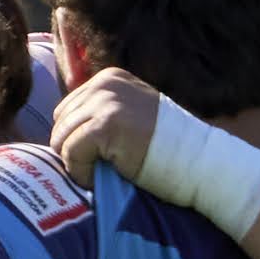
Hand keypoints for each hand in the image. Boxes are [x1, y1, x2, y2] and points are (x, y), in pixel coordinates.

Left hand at [49, 66, 162, 188]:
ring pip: (62, 139)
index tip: (99, 157)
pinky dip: (81, 173)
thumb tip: (62, 130)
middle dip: (73, 151)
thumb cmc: (165, 149)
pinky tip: (100, 179)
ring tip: (101, 174)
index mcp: (110, 79)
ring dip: (77, 164)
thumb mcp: (131, 115)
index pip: (67, 110)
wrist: (198, 161)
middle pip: (61, 123)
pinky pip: (71, 153)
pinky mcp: (105, 124)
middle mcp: (105, 84)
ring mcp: (105, 102)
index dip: (76, 139)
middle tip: (99, 169)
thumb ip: (101, 113)